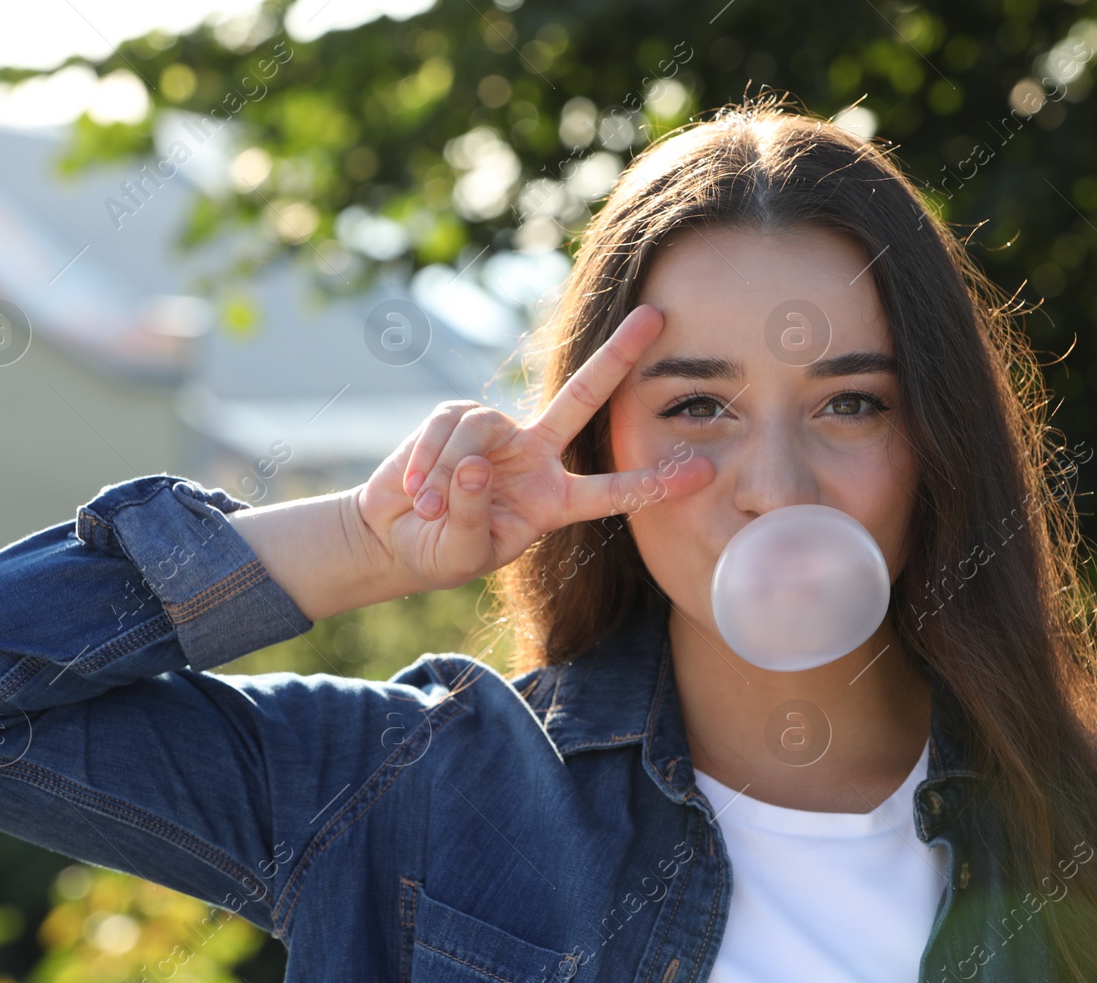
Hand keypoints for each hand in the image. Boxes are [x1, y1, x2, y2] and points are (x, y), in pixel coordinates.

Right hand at [353, 304, 715, 592]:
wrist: (391, 536)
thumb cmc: (438, 552)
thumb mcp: (462, 552)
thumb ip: (473, 516)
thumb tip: (476, 465)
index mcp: (555, 501)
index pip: (613, 491)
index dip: (656, 483)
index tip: (705, 471)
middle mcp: (536, 458)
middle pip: (583, 398)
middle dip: (618, 356)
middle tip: (656, 316)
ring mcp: (499, 434)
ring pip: (483, 429)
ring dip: (448, 471)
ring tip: (428, 507)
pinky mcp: (455, 417)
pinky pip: (447, 427)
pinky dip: (426, 460)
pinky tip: (414, 488)